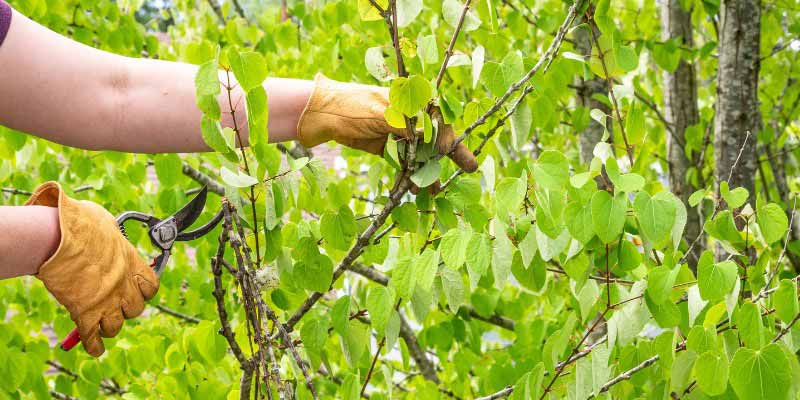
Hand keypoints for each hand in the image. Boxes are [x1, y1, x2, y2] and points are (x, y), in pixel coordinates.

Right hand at [25, 182, 158, 356]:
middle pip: (135, 309)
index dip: (144, 290)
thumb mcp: (106, 221)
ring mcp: (106, 302)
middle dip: (125, 308)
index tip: (137, 290)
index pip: (151, 286)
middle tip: (114, 305)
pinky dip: (93, 345)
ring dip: (109, 326)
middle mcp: (124, 285)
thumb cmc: (80, 222)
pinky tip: (94, 348)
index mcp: (132, 263)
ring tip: (101, 324)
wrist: (58, 236)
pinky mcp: (85, 314)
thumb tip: (108, 230)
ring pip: (116, 326)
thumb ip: (111, 233)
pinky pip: (93, 338)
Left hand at [296, 74, 478, 172]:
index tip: (455, 154)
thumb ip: (401, 126)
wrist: (317, 113)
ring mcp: (396, 132)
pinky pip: (403, 162)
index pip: (437, 119)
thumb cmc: (348, 105)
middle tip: (470, 169)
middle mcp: (407, 117)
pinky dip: (408, 175)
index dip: (449, 137)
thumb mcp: (377, 113)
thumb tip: (421, 139)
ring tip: (433, 191)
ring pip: (419, 153)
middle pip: (434, 137)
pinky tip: (413, 189)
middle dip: (449, 156)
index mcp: (409, 102)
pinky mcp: (385, 146)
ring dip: (426, 171)